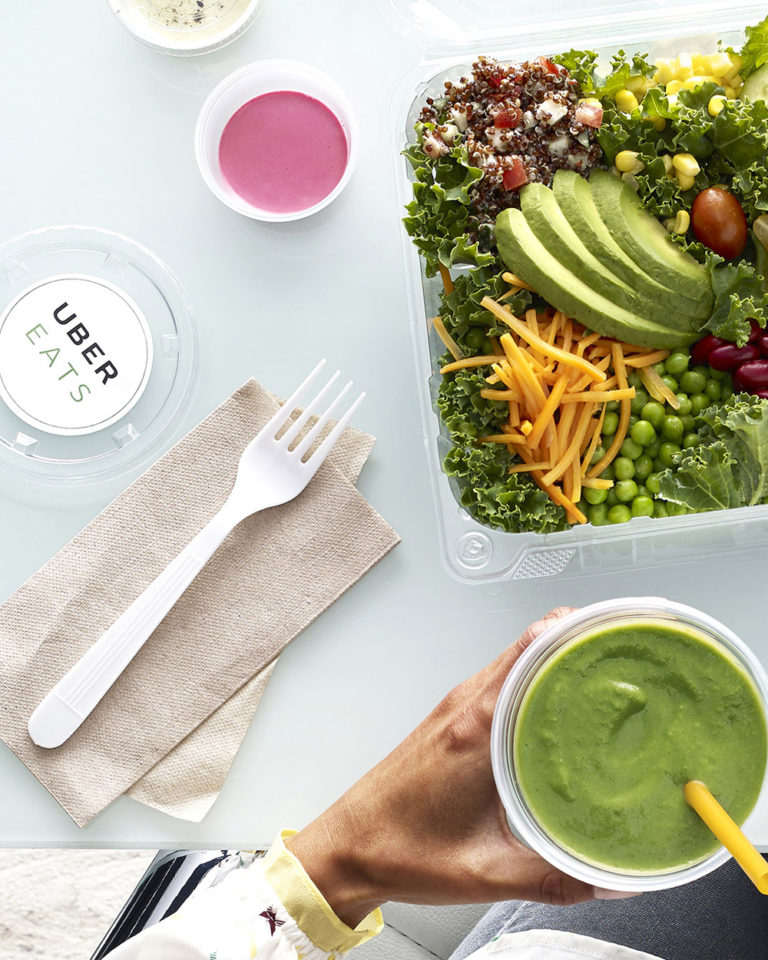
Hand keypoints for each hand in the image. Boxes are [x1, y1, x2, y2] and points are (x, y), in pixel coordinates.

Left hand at [288, 607, 622, 926]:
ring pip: (514, 660)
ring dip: (555, 655)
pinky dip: (532, 676)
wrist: (348, 848)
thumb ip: (558, 879)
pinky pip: (500, 680)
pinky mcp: (450, 719)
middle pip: (530, 645)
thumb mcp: (489, 874)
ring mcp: (455, 709)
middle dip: (578, 639)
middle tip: (625, 652)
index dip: (576, 636)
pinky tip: (557, 704)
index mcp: (476, 730)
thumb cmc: (401, 851)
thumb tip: (614, 881)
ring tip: (602, 671)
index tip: (615, 634)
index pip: (532, 655)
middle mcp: (465, 707)